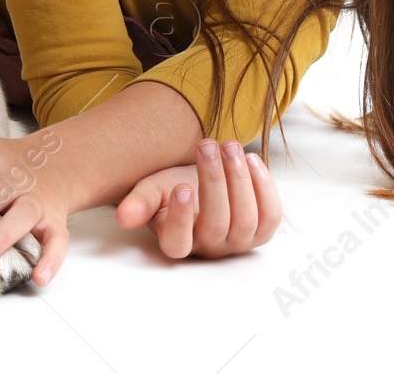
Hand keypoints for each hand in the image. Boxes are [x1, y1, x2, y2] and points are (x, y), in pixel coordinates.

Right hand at [114, 138, 279, 258]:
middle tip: (207, 144)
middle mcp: (209, 248)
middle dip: (214, 180)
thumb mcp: (152, 190)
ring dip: (239, 179)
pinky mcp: (261, 232)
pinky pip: (270, 215)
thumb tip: (124, 217)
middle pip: (216, 223)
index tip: (180, 187)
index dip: (180, 218)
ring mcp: (237, 243)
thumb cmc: (174, 187)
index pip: (178, 242)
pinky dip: (264, 187)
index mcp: (176, 242)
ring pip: (245, 219)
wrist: (202, 183)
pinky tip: (252, 160)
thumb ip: (139, 203)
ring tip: (229, 146)